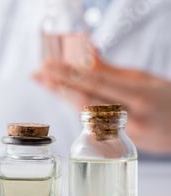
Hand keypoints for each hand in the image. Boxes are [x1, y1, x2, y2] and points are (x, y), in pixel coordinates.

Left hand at [34, 56, 170, 153]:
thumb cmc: (169, 99)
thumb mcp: (143, 78)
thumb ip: (110, 70)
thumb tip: (84, 52)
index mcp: (140, 96)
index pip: (96, 83)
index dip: (68, 74)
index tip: (48, 65)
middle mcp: (132, 117)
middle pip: (84, 101)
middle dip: (57, 86)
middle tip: (36, 74)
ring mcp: (125, 134)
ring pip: (84, 113)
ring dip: (61, 96)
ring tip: (43, 81)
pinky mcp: (120, 143)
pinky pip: (91, 123)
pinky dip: (75, 107)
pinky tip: (61, 95)